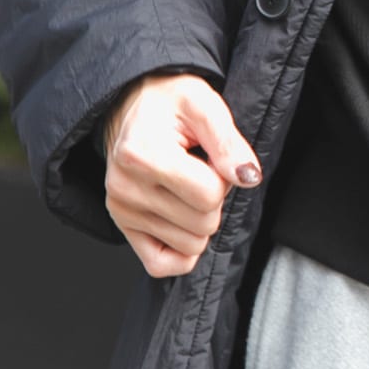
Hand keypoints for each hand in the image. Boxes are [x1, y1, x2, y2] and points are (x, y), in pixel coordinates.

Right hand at [101, 71, 262, 278]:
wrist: (133, 104)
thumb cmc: (170, 102)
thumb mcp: (204, 103)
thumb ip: (229, 141)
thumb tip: (248, 177)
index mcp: (141, 155)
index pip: (209, 196)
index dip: (223, 178)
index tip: (211, 158)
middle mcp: (124, 187)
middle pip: (203, 224)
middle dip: (214, 199)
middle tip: (199, 170)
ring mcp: (121, 211)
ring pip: (190, 245)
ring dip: (200, 219)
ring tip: (184, 185)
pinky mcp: (122, 227)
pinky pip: (161, 265)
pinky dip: (182, 250)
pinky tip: (181, 219)